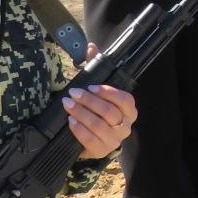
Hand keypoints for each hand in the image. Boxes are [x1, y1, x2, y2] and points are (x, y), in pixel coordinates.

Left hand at [66, 45, 137, 159]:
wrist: (92, 139)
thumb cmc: (97, 111)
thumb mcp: (97, 91)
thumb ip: (95, 68)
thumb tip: (90, 47)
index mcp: (129, 111)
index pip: (125, 100)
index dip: (108, 92)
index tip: (91, 86)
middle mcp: (125, 126)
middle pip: (109, 112)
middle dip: (89, 101)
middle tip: (73, 94)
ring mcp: (115, 140)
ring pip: (99, 125)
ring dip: (81, 113)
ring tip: (68, 105)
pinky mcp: (102, 150)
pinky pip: (91, 140)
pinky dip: (79, 129)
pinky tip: (71, 121)